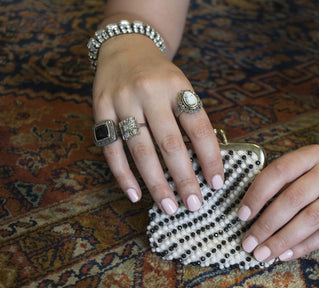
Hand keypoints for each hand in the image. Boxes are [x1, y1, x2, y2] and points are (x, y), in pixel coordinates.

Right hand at [92, 34, 223, 213]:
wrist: (125, 47)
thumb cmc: (161, 76)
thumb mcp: (182, 87)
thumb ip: (191, 118)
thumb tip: (206, 164)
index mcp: (176, 86)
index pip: (198, 127)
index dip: (210, 157)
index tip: (216, 183)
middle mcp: (149, 92)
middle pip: (169, 143)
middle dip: (184, 178)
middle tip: (194, 205)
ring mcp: (122, 102)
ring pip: (140, 150)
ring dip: (156, 183)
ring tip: (169, 207)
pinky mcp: (100, 110)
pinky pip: (111, 150)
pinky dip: (123, 175)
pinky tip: (135, 195)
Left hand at [237, 144, 318, 261]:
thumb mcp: (307, 167)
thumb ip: (283, 184)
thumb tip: (250, 214)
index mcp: (312, 154)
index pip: (280, 171)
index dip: (258, 194)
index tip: (242, 215)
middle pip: (294, 198)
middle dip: (267, 223)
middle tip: (249, 243)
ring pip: (311, 218)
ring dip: (283, 239)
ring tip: (264, 254)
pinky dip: (304, 246)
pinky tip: (285, 254)